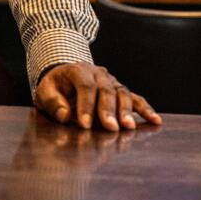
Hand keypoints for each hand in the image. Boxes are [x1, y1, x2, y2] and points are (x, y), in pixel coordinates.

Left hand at [34, 63, 160, 131]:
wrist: (64, 78)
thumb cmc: (54, 88)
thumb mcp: (44, 92)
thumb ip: (52, 103)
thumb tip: (65, 115)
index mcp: (78, 70)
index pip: (85, 87)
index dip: (86, 105)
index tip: (85, 125)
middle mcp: (99, 73)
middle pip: (106, 90)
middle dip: (108, 110)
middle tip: (111, 128)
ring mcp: (112, 81)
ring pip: (123, 93)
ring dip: (127, 111)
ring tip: (129, 127)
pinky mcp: (121, 91)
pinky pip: (136, 98)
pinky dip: (146, 109)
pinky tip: (155, 120)